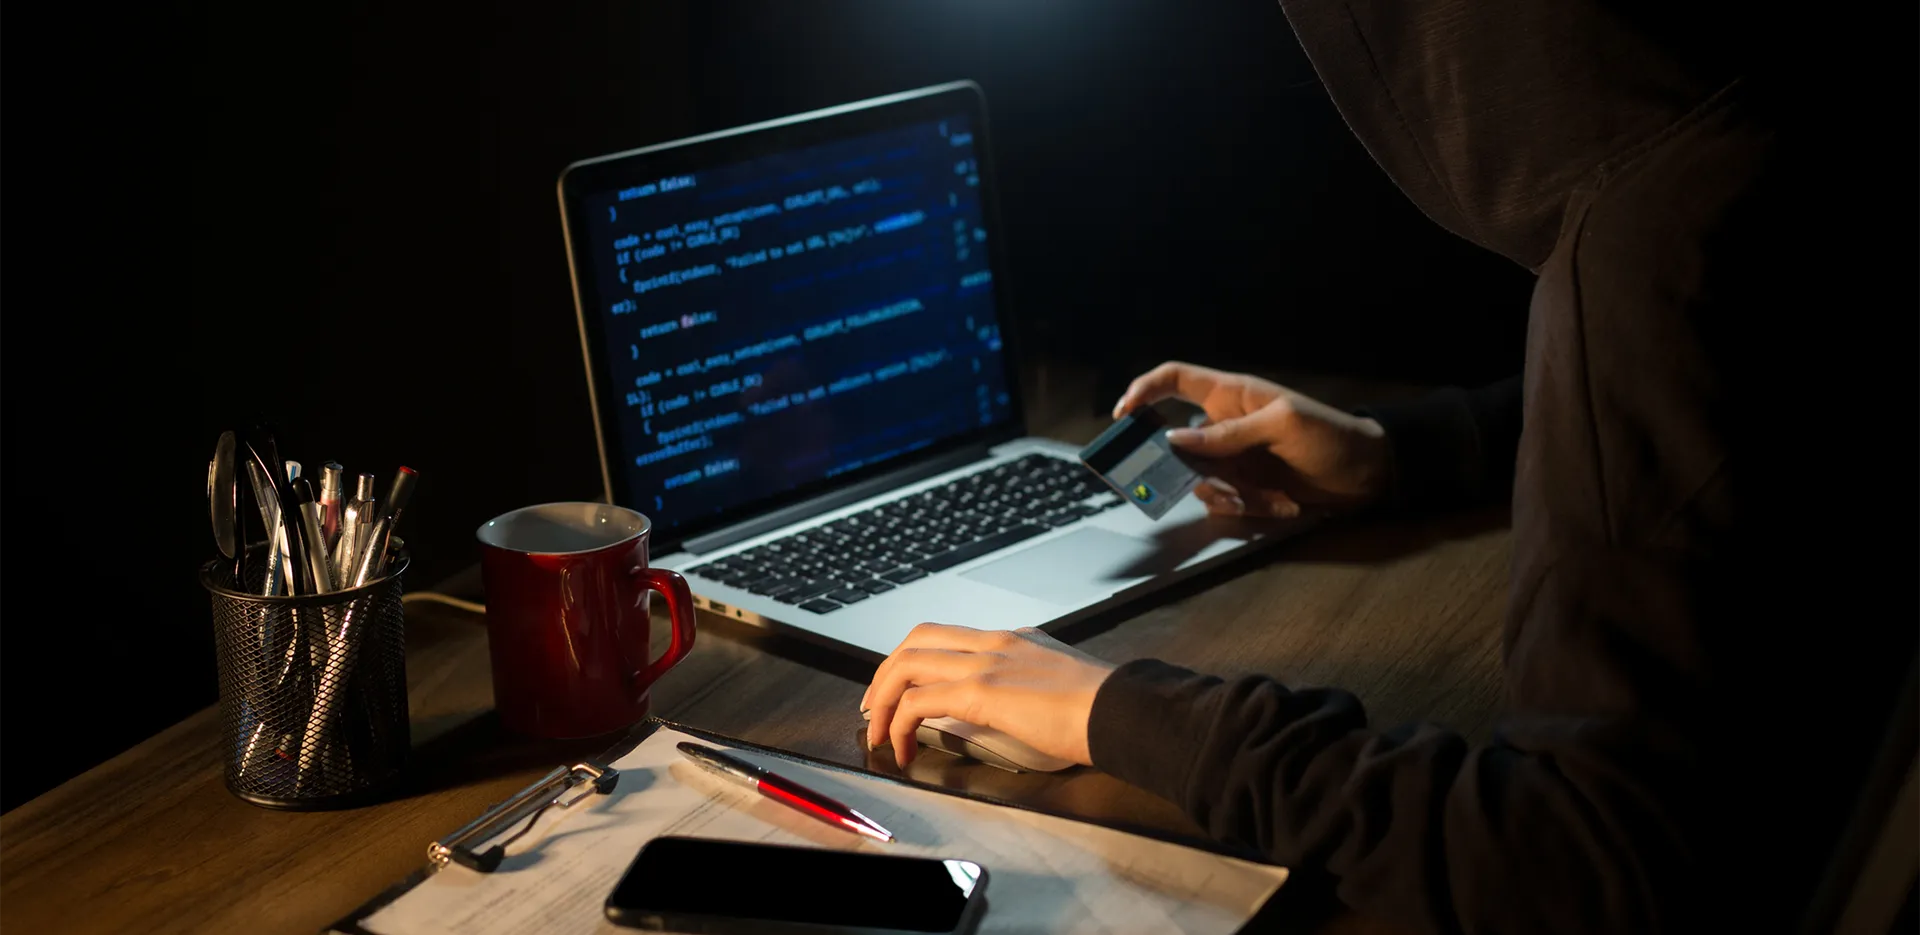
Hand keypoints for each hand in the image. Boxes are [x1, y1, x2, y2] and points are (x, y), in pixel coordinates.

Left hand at [861, 624, 1117, 767]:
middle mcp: (995, 642)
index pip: (948, 636)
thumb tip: (1015, 706)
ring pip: (907, 664)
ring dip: (883, 699)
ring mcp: (987, 662)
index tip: (904, 689)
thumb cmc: (1104, 707)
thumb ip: (1032, 685)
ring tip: (879, 732)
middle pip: (916, 639)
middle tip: (876, 706)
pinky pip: (918, 701)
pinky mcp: (982, 691)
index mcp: (1014, 639)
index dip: (915, 660)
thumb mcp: (1060, 683)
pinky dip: (899, 724)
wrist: (1124, 710)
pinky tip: (903, 748)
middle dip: (886, 673)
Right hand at [1112, 361, 1392, 517]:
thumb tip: (1174, 439)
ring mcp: (1233, 459)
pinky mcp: (1246, 488)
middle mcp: (1224, 426)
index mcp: (1231, 395)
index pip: (1174, 380)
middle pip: (1175, 441)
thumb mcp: (1282, 426)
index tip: (1123, 416)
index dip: (1143, 391)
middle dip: (1183, 466)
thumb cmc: (1331, 436)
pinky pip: (1222, 501)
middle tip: (1200, 482)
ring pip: (1198, 479)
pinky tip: (1281, 504)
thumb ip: (1228, 433)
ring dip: (1226, 493)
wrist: (1370, 473)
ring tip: (1266, 496)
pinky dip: (1245, 507)